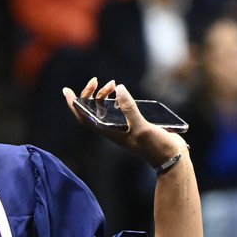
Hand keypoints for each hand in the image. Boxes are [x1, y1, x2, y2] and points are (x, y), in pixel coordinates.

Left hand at [63, 78, 185, 168]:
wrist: (170, 156)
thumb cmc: (155, 146)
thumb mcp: (141, 127)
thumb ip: (129, 109)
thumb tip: (118, 89)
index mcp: (109, 132)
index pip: (84, 118)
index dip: (74, 105)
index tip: (66, 91)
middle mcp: (112, 129)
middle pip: (91, 110)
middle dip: (89, 94)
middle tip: (95, 80)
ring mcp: (122, 126)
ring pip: (104, 108)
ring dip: (103, 94)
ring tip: (113, 83)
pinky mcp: (133, 123)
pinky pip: (117, 109)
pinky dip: (116, 98)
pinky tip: (121, 92)